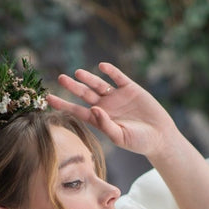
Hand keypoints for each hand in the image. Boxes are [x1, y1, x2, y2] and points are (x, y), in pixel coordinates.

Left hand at [47, 62, 179, 161]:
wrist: (159, 136)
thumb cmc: (139, 142)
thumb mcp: (121, 137)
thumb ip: (106, 125)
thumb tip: (94, 109)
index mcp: (100, 120)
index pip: (77, 111)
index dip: (64, 105)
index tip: (49, 99)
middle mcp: (105, 106)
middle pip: (85, 94)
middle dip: (73, 87)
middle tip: (60, 79)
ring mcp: (117, 96)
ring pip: (99, 84)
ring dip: (88, 78)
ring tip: (77, 73)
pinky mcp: (130, 88)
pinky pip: (117, 77)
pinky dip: (110, 71)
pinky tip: (102, 67)